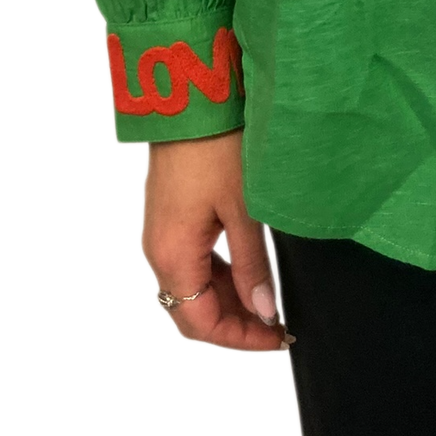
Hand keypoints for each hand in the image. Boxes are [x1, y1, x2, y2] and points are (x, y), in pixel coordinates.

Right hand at [140, 129, 288, 353]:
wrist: (189, 96)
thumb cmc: (218, 148)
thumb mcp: (245, 209)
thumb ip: (253, 265)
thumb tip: (263, 311)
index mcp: (172, 256)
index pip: (200, 323)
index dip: (239, 339)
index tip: (278, 337)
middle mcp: (157, 251)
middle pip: (191, 310)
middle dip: (234, 324)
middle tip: (277, 325)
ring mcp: (160, 233)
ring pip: (191, 287)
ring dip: (227, 301)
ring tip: (268, 301)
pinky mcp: (168, 216)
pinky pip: (189, 262)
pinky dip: (217, 276)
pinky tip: (246, 271)